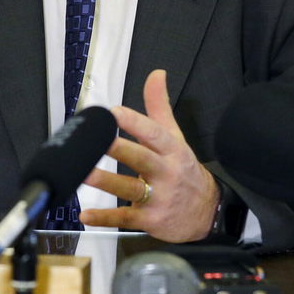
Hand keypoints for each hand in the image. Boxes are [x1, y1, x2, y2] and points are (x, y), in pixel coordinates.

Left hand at [79, 69, 218, 241]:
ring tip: (85, 174)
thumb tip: (155, 74)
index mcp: (172, 150)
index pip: (154, 134)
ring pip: (131, 188)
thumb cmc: (184, 170)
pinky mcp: (150, 219)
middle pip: (141, 159)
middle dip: (120, 149)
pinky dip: (105, 218)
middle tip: (98, 140)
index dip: (135, 122)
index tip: (114, 112)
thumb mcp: (176, 137)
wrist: (208, 212)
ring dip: (107, 182)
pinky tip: (86, 215)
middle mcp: (166, 173)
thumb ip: (159, 106)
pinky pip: (125, 218)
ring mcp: (159, 198)